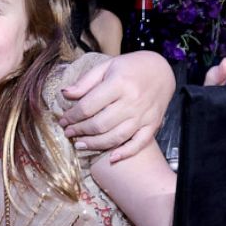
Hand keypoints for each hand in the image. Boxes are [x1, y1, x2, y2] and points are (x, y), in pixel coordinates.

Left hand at [59, 51, 175, 160]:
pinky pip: (139, 143)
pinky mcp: (153, 124)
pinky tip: (111, 158)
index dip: (72, 116)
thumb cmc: (131, 67)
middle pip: (100, 124)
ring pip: (116, 137)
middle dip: (80, 131)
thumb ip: (86, 81)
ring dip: (95, 144)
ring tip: (80, 144)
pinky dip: (125, 153)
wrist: (162, 70)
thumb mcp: (107, 66)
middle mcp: (132, 101)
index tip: (63, 120)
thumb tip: (65, 94)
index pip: (88, 106)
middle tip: (69, 133)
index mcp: (118, 83)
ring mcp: (143, 115)